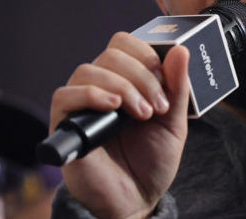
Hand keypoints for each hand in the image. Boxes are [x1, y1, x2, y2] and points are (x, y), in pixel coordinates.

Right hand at [49, 32, 189, 218]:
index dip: (145, 54)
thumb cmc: (151, 162)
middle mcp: (100, 88)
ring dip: (122, 87)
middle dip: (140, 76)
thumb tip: (181, 51)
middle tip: (156, 107)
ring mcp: (81, 105)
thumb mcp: (173, 122)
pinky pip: (64, 96)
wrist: (136, 200)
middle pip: (110, 55)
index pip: (124, 44)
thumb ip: (177, 87)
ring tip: (142, 114)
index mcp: (124, 81)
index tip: (165, 83)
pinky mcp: (65, 125)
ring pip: (88, 71)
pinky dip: (90, 95)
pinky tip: (114, 107)